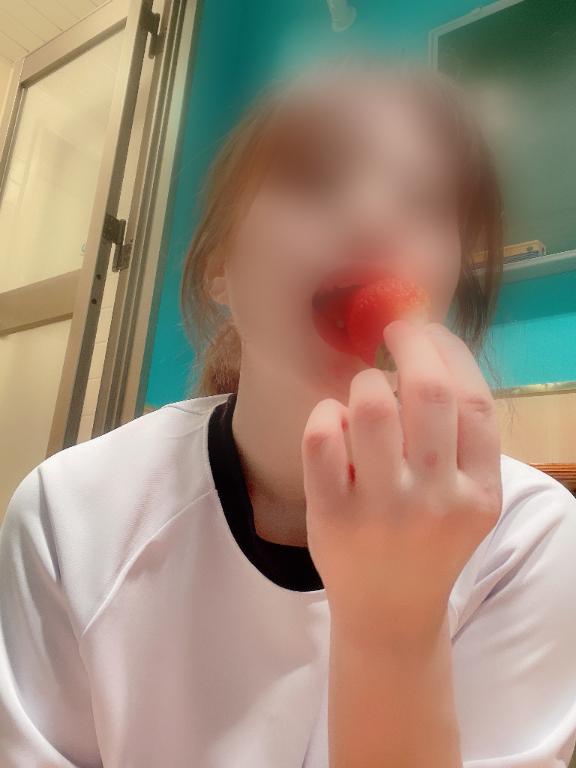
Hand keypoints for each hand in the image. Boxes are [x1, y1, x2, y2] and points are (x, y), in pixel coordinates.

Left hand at [301, 320, 501, 647]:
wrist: (390, 613)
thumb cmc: (429, 543)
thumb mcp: (467, 501)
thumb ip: (459, 441)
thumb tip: (426, 356)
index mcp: (480, 491)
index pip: (474, 399)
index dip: (449, 351)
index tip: (429, 331)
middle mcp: (437, 499)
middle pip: (428, 391)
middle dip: (410, 342)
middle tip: (395, 331)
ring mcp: (383, 509)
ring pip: (371, 404)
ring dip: (365, 381)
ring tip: (365, 392)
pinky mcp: (332, 515)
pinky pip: (322, 435)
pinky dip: (325, 414)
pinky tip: (333, 423)